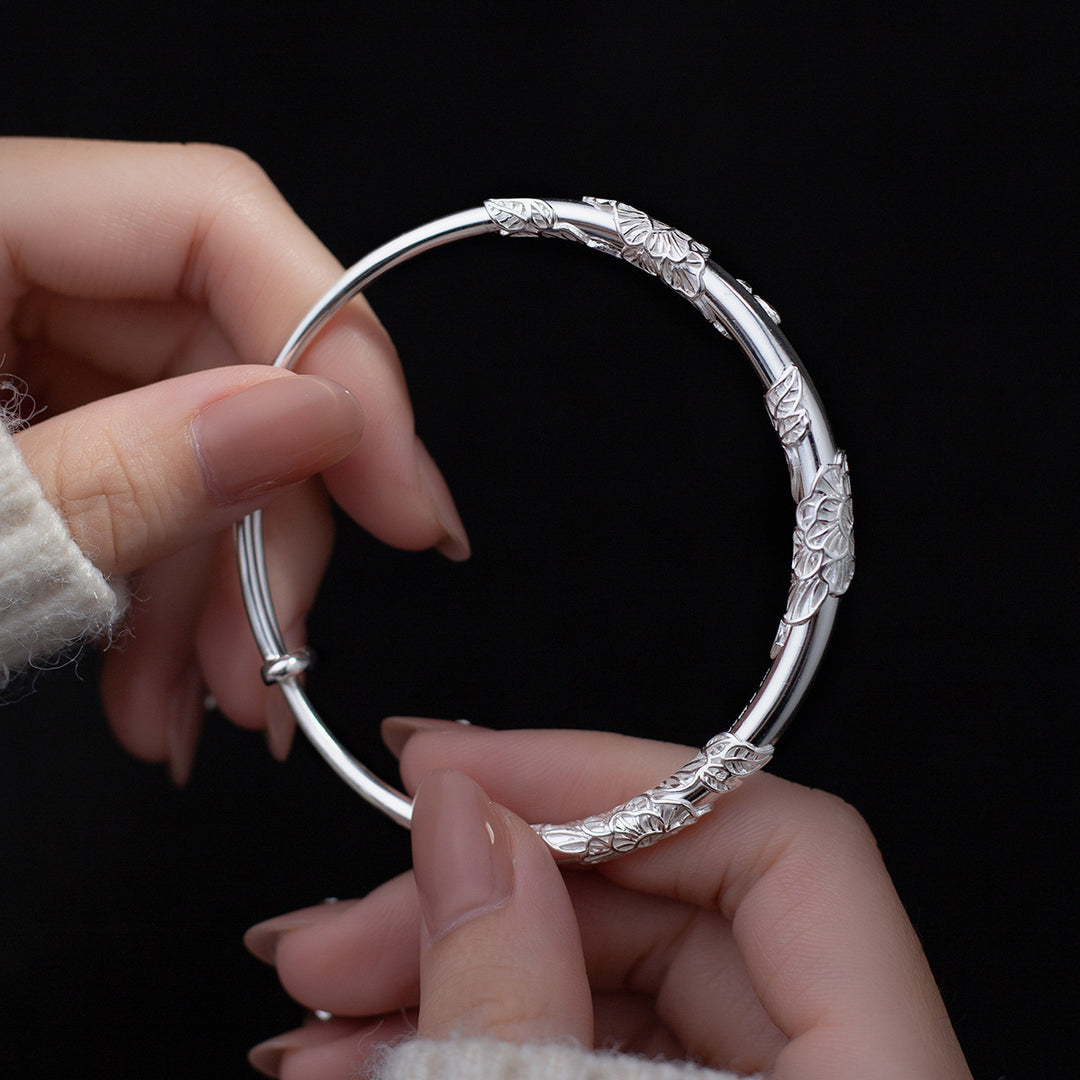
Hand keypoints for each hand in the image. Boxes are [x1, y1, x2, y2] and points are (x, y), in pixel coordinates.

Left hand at [0, 138, 467, 780]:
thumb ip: (127, 471)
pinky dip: (158, 599)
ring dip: (218, 593)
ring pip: (192, 442)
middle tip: (284, 658)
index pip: (210, 221)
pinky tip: (155, 687)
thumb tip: (316, 418)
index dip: (337, 353)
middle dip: (272, 527)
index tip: (403, 499)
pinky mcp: (11, 424)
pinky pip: (135, 487)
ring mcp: (2, 349)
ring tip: (205, 710)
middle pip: (218, 355)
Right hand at [244, 723, 972, 1078]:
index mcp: (878, 1077)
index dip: (615, 782)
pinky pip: (582, 1051)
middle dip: (482, 894)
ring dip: (445, 976)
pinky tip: (359, 1054)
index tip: (461, 770)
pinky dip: (468, 1039)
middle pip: (671, 906)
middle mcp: (840, 1079)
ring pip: (605, 983)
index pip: (784, 843)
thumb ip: (511, 1000)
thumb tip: (462, 823)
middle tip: (339, 918)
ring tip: (311, 1003)